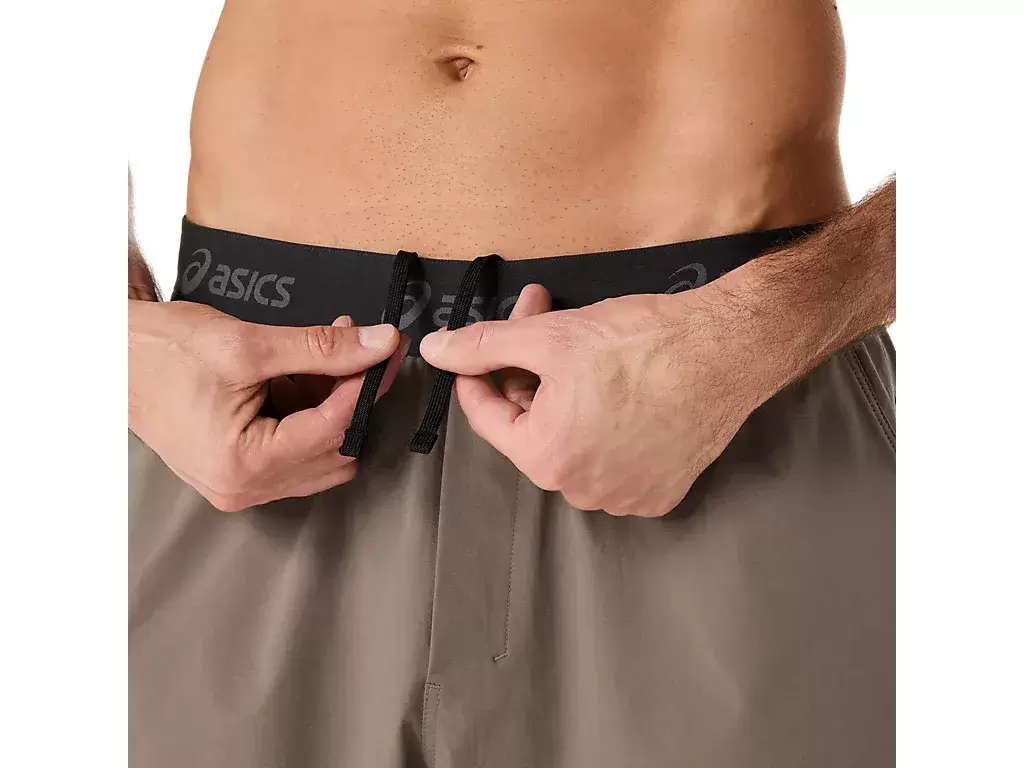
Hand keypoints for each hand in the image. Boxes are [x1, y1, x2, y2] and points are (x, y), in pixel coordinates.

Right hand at [129, 300, 406, 510]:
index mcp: (244, 464)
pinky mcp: (239, 473)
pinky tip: (305, 373)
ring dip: (334, 406)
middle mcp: (245, 487)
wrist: (110, 356)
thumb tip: (381, 343)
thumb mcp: (248, 345)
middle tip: (361, 350)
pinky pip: (295, 451)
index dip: (365, 387)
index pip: (333, 429)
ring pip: (320, 453)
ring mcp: (241, 485)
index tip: (385, 352)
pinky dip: (310, 414)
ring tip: (329, 354)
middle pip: (334, 449)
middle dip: (352, 398)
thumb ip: (321, 349)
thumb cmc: (164, 351)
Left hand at [419, 284, 767, 516]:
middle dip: (529, 372)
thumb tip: (435, 350)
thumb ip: (484, 346)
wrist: (728, 351)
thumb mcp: (551, 336)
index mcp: (545, 457)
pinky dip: (607, 425)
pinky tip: (619, 387)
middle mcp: (580, 490)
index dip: (477, 375)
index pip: (488, 418)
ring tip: (585, 353)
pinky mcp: (662, 493)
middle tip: (540, 322)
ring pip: (573, 443)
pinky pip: (615, 460)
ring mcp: (625, 497)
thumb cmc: (640, 343)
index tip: (477, 351)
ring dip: (567, 398)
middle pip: (534, 427)